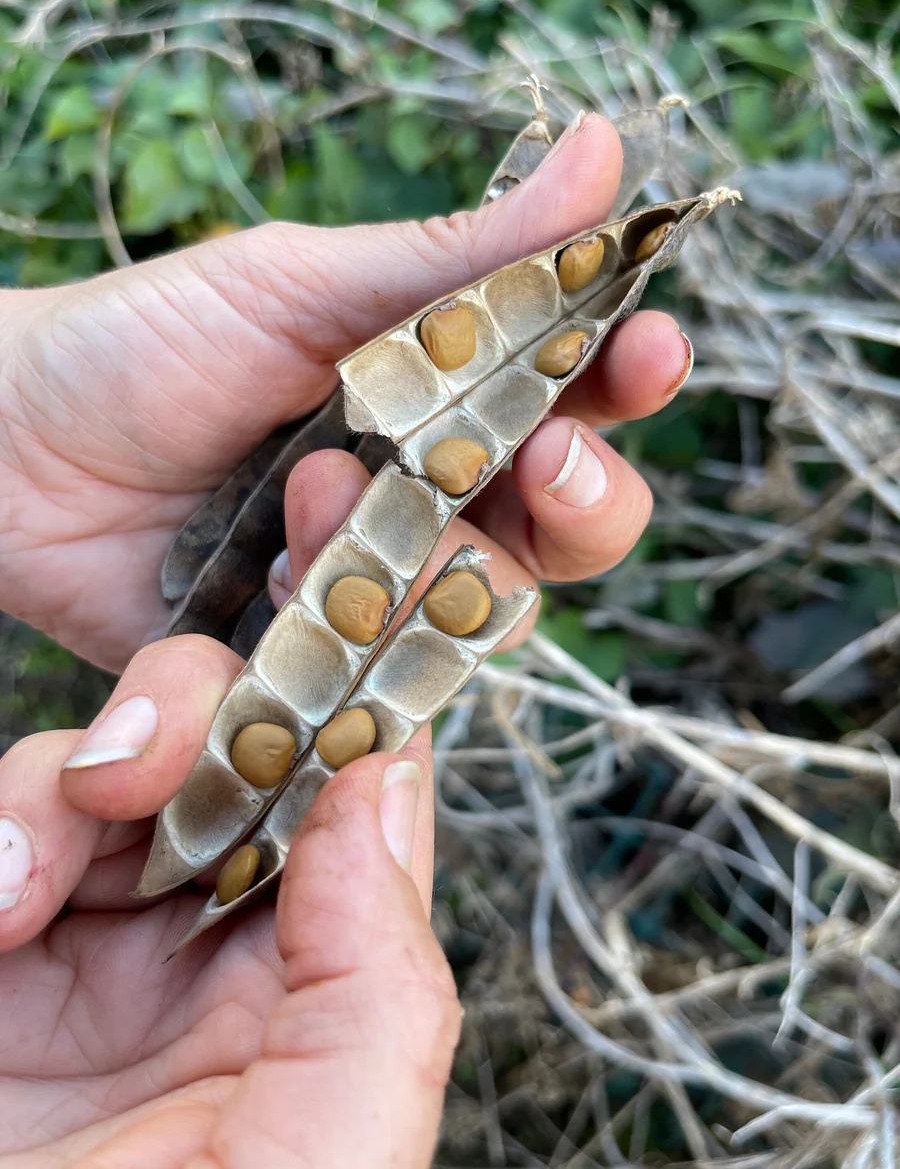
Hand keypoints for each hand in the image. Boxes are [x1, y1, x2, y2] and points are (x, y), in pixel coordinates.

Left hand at [0, 112, 689, 671]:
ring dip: (432, 558)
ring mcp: (382, 588)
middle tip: (549, 458)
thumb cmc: (146, 346)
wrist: (7, 451)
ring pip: (491, 612)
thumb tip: (608, 154)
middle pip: (569, 529)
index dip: (627, 382)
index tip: (652, 348)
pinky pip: (389, 687)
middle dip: (587, 499)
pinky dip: (358, 641)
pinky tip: (292, 592)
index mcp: (446, 398)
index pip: (577, 400)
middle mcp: (434, 500)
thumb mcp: (303, 284)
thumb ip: (458, 256)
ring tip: (320, 495)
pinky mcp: (323, 670)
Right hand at [0, 629, 452, 1166]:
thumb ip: (381, 975)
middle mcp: (199, 955)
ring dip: (65, 787)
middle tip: (151, 755)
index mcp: (310, 986)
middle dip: (194, 726)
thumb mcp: (329, 1151)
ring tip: (23, 881)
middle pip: (219, 764)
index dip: (346, 709)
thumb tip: (390, 784)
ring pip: (96, 774)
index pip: (344, 808)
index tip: (341, 616)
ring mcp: (78, 952)